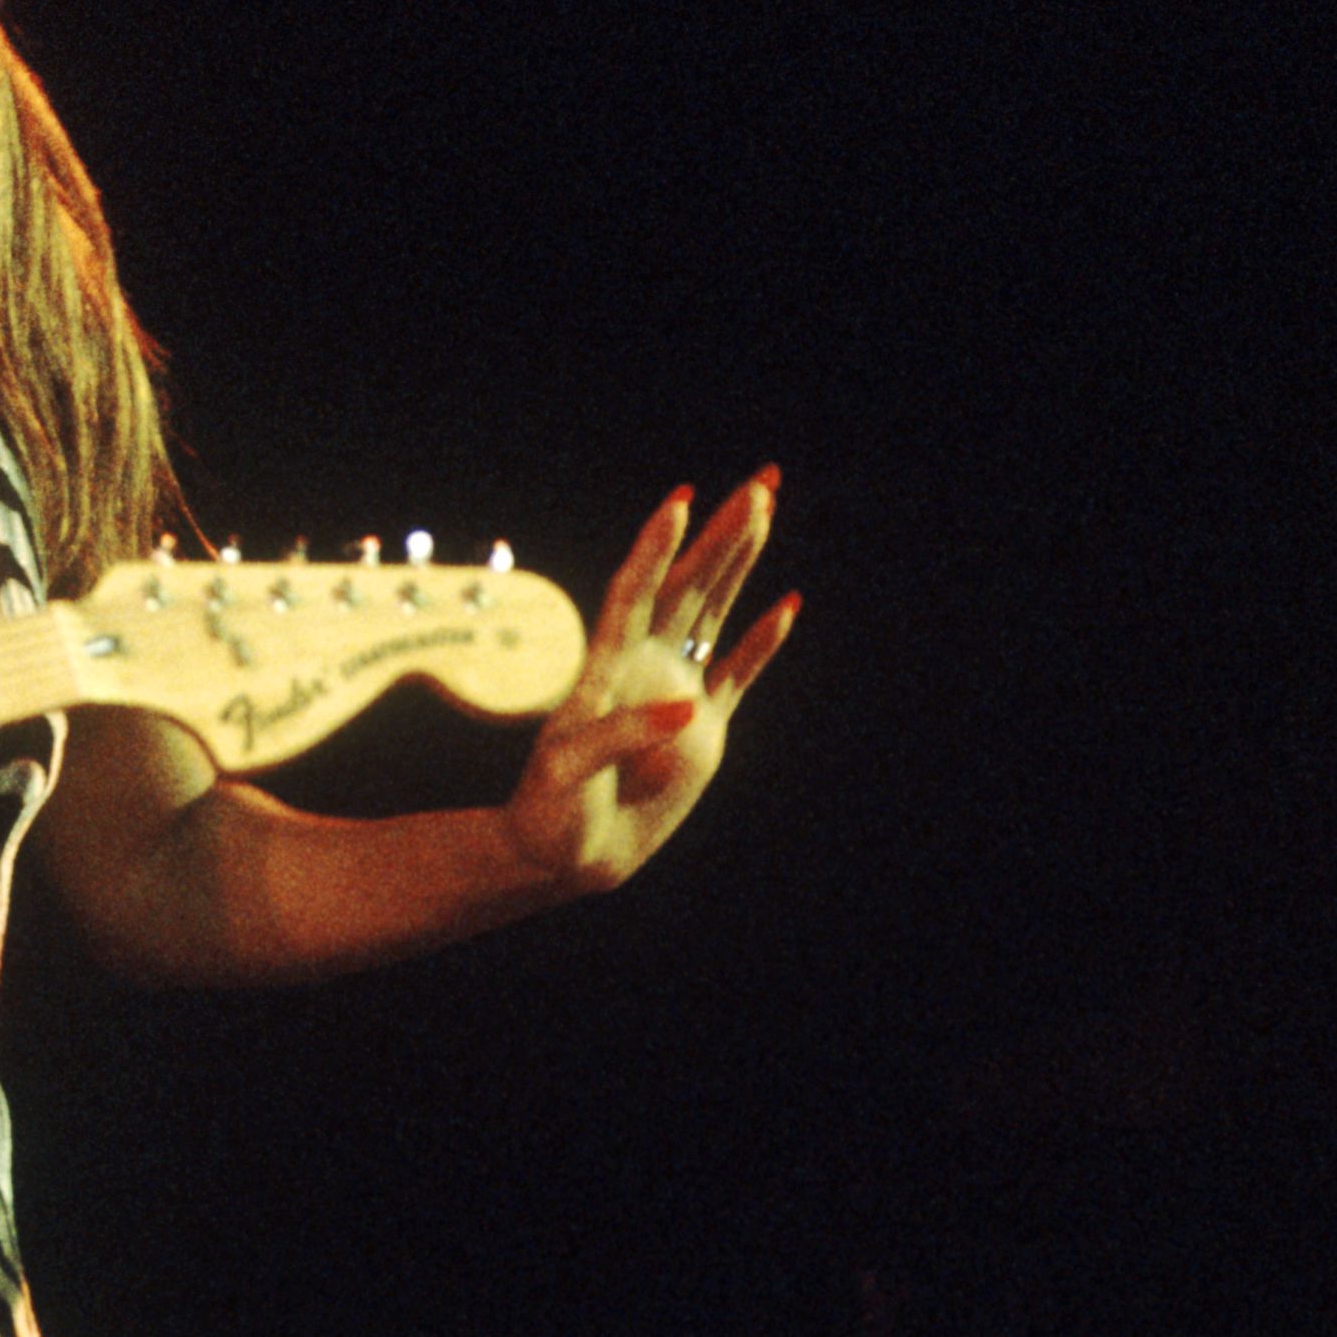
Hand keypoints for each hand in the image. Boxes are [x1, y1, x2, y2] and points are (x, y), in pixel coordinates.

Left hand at [500, 472, 795, 896]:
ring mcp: (675, 693)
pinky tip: (785, 605)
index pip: (634, 593)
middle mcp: (642, 667)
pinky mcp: (703, 732)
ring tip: (766, 509)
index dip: (655, 548)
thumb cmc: (551, 812)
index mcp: (604, 669)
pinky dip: (761, 643)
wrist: (565, 856)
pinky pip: (737, 675)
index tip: (679, 500)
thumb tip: (687, 705)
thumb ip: (623, 734)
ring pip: (715, 613)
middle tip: (762, 480)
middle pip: (688, 585)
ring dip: (740, 563)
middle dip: (723, 532)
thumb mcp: (569, 772)